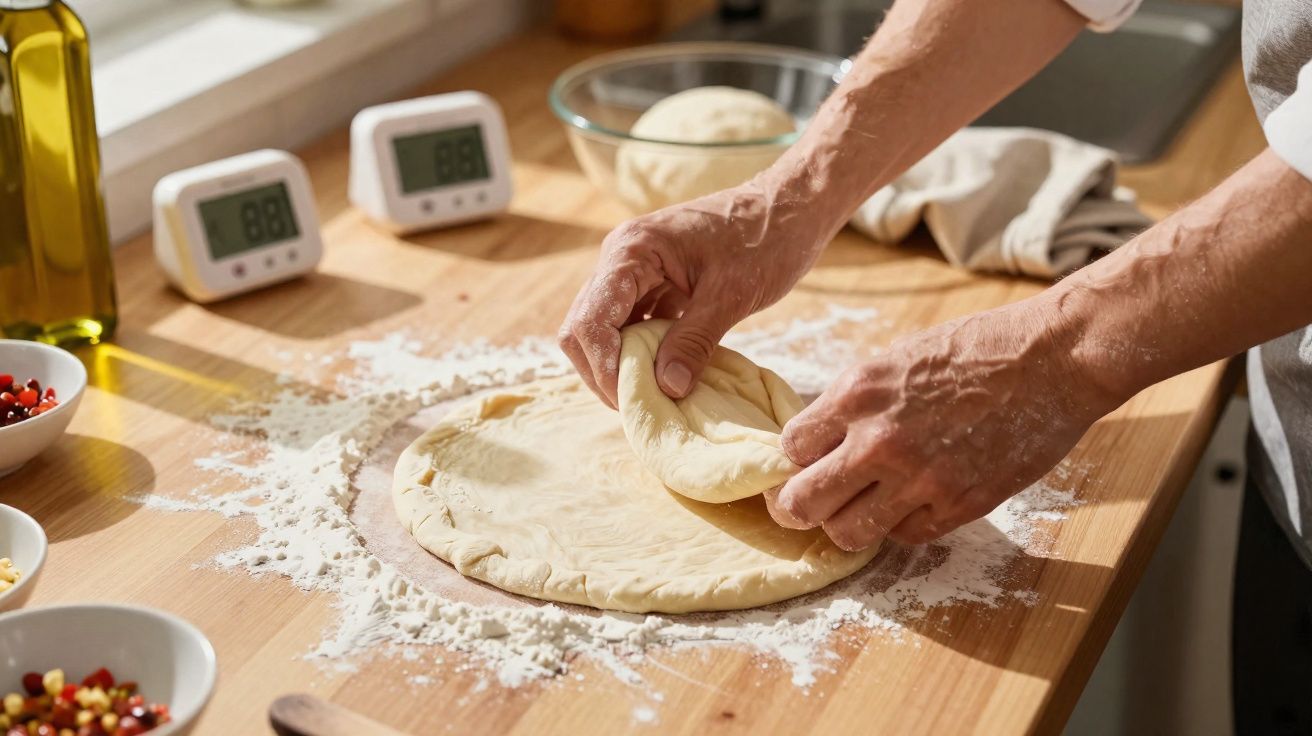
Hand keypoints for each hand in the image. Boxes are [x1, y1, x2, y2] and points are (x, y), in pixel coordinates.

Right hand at [559, 183, 825, 406]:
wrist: (790, 208)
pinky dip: (640, 354)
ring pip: (602, 330)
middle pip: (583, 328)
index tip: (635, 401)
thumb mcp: (731, 295)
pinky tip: (664, 375)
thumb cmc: (766, 240)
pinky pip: (630, 325)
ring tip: (651, 396)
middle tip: (639, 407)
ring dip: (619, 365)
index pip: (591, 321)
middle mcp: (621, 258)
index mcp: (631, 252)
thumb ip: (694, 341)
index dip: (605, 367)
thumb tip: (666, 388)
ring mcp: (634, 271)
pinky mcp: (652, 283)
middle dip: (604, 372)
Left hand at [770, 297, 1123, 550]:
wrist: (1052, 359)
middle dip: (795, 507)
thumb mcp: (895, 359)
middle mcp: (879, 440)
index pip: (790, 448)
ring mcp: (919, 478)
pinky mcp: (958, 505)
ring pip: (846, 534)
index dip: (793, 459)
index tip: (804, 462)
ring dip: (844, 526)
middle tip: (805, 504)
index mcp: (857, 393)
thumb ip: (854, 402)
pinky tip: (909, 503)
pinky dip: (898, 525)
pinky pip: (903, 536)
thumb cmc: (976, 348)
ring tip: (856, 510)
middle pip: (801, 503)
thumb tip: (819, 438)